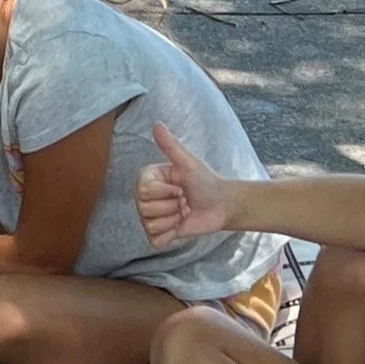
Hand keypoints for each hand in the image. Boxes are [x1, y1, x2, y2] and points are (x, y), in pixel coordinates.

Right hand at [136, 122, 230, 246]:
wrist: (222, 205)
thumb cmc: (206, 182)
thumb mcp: (189, 163)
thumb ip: (170, 145)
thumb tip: (156, 124)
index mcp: (148, 179)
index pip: (142, 191)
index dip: (165, 193)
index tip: (180, 188)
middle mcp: (145, 198)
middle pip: (144, 209)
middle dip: (171, 207)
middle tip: (184, 200)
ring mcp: (150, 216)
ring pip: (150, 224)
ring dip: (173, 219)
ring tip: (183, 211)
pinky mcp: (158, 234)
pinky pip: (155, 239)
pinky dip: (171, 234)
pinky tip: (179, 225)